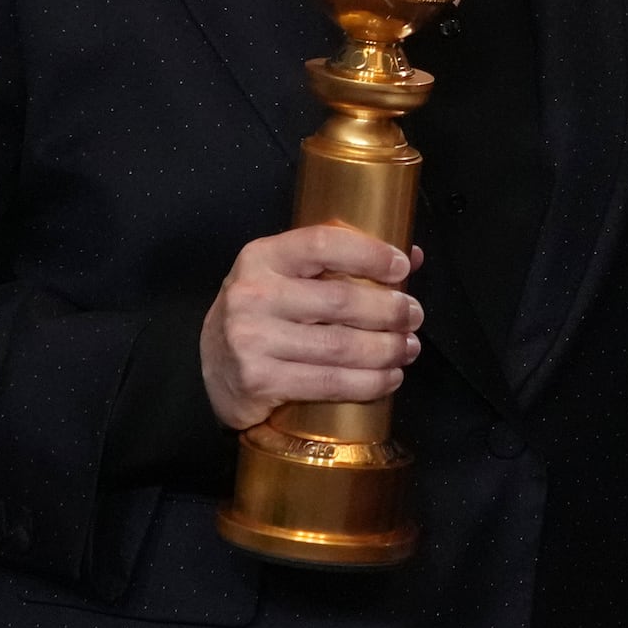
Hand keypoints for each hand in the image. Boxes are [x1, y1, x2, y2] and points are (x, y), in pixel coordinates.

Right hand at [201, 225, 421, 429]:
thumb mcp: (287, 277)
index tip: (401, 268)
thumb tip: (412, 256)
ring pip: (342, 346)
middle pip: (342, 300)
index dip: (370, 253)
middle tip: (414, 317)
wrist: (213, 368)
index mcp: (262, 257)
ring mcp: (252, 339)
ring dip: (387, 350)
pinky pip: (330, 382)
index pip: (323, 243)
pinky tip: (389, 377)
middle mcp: (252, 295)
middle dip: (391, 311)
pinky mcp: (259, 380)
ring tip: (408, 348)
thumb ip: (342, 262)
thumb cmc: (264, 315)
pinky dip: (370, 383)